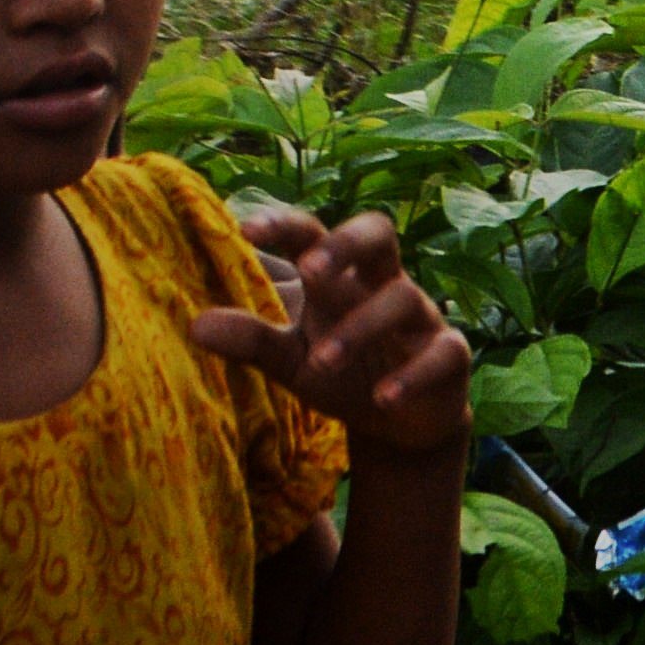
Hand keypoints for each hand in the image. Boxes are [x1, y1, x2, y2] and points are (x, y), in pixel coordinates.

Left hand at [191, 208, 476, 456]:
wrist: (400, 420)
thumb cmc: (341, 371)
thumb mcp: (289, 359)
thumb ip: (251, 340)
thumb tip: (195, 324)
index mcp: (341, 277)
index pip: (315, 234)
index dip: (285, 224)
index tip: (245, 229)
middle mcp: (383, 284)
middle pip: (378, 234)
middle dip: (347, 243)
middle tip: (310, 268)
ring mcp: (420, 318)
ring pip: (403, 297)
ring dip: (361, 327)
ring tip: (322, 362)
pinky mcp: (449, 355)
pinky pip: (441, 353)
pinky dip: (412, 374)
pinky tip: (382, 398)